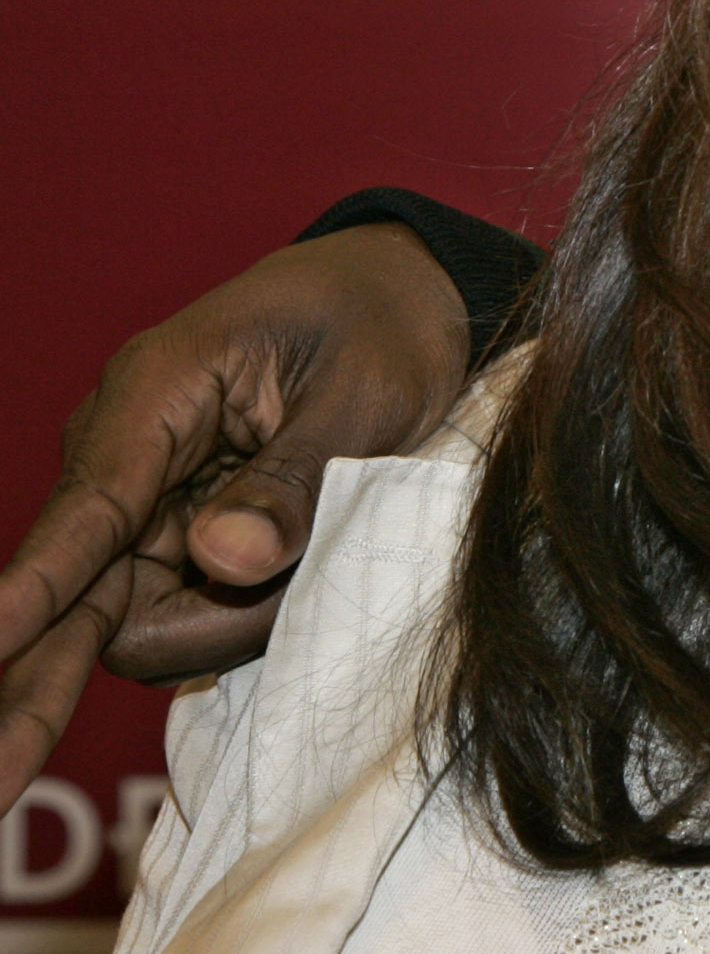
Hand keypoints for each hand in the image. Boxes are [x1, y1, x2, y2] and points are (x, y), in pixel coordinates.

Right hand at [0, 222, 470, 805]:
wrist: (399, 299)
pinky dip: (243, 615)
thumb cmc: (379, 326)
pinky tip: (300, 569)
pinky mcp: (175, 543)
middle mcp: (126, 459)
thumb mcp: (365, 391)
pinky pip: (185, 613)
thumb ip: (297, 477)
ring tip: (327, 540)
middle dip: (33, 684)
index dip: (35, 588)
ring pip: (140, 620)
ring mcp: (144, 508)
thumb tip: (224, 557)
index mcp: (157, 394)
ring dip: (229, 622)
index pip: (86, 509)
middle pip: (76, 596)